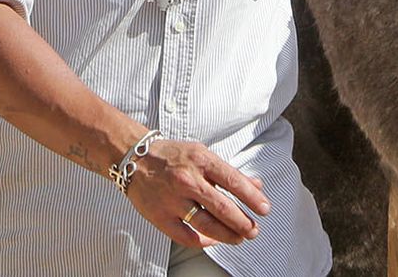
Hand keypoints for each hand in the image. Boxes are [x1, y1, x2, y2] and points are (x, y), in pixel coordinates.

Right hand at [125, 139, 268, 248]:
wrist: (132, 157)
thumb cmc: (171, 156)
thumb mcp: (201, 155)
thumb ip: (229, 172)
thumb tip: (257, 187)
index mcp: (200, 160)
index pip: (234, 182)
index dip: (253, 199)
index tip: (264, 210)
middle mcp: (186, 179)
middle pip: (223, 208)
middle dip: (244, 224)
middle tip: (253, 230)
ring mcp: (172, 199)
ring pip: (207, 225)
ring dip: (228, 236)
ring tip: (238, 238)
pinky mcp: (159, 215)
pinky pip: (186, 236)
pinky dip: (203, 242)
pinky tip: (212, 240)